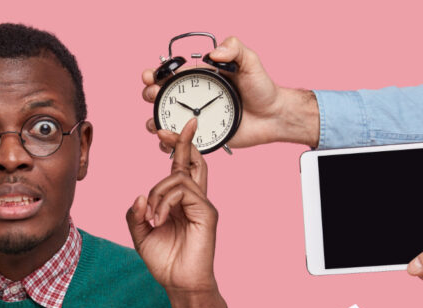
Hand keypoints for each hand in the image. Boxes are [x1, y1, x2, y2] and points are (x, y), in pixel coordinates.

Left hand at [125, 118, 228, 307]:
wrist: (180, 284)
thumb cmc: (165, 261)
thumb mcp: (140, 235)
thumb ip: (135, 214)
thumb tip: (139, 196)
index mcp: (180, 202)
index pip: (180, 167)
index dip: (175, 147)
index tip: (161, 132)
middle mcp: (194, 199)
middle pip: (192, 160)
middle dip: (179, 141)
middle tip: (161, 131)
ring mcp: (202, 205)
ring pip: (177, 177)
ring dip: (156, 194)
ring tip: (151, 218)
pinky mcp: (207, 213)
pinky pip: (183, 192)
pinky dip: (163, 203)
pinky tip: (158, 220)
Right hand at [141, 37, 319, 153]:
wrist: (272, 117)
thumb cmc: (262, 89)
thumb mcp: (250, 63)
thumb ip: (235, 49)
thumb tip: (214, 53)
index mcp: (199, 80)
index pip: (170, 75)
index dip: (155, 75)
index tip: (151, 77)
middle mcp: (192, 99)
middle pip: (160, 98)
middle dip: (150, 96)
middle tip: (154, 97)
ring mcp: (194, 119)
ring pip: (163, 121)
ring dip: (154, 122)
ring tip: (158, 124)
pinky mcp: (199, 138)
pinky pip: (178, 142)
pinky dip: (168, 143)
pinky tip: (168, 141)